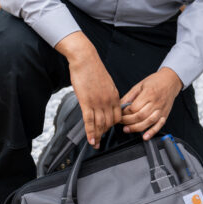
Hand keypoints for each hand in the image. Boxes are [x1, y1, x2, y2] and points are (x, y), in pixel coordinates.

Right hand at [55, 32, 119, 147]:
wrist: (85, 59)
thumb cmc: (93, 69)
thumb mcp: (106, 83)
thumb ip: (107, 94)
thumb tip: (105, 102)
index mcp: (114, 95)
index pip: (117, 116)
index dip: (112, 126)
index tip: (108, 130)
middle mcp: (108, 101)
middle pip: (109, 123)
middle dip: (104, 133)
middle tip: (100, 140)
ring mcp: (98, 102)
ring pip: (100, 124)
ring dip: (97, 136)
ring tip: (95, 144)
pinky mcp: (87, 102)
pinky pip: (89, 121)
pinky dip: (90, 132)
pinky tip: (90, 139)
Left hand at [120, 68, 182, 139]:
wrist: (170, 80)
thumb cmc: (155, 81)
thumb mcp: (140, 85)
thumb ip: (129, 96)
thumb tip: (120, 105)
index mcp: (148, 94)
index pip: (134, 108)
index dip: (125, 113)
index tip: (120, 113)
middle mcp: (156, 103)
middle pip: (140, 116)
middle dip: (128, 121)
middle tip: (121, 122)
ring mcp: (161, 110)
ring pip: (148, 122)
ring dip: (136, 128)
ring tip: (127, 129)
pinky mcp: (165, 115)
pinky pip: (159, 125)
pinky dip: (152, 132)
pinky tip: (145, 136)